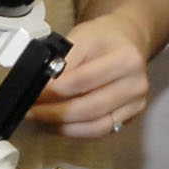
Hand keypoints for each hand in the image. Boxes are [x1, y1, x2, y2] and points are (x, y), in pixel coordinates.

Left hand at [28, 13, 155, 138]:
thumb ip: (62, 61)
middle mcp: (136, 84)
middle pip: (89, 108)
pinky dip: (76, 131)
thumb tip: (40, 86)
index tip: (33, 94)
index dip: (53, 91)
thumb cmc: (104, 38)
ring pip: (95, 126)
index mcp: (125, 59)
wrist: (128, 40)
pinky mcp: (131, 116)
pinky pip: (100, 131)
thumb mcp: (81, 37)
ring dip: (63, 126)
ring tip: (42, 119)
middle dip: (54, 113)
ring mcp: (136, 103)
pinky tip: (59, 124)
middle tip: (31, 111)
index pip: (82, 81)